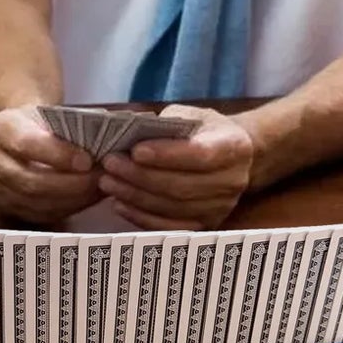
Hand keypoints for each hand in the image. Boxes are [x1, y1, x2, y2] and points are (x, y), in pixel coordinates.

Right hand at [0, 104, 103, 224]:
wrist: (18, 132)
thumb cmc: (41, 121)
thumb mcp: (51, 114)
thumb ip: (72, 128)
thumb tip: (107, 147)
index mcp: (1, 128)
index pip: (28, 144)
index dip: (59, 155)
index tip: (88, 160)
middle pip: (32, 180)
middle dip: (72, 184)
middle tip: (101, 179)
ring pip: (36, 202)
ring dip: (73, 199)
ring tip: (99, 189)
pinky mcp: (6, 206)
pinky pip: (39, 214)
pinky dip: (68, 208)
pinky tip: (87, 198)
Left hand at [98, 106, 253, 229]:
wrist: (228, 156)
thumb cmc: (204, 130)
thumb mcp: (191, 115)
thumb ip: (167, 124)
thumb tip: (129, 133)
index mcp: (234, 146)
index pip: (199, 154)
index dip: (166, 155)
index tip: (135, 151)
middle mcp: (233, 181)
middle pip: (181, 186)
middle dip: (140, 176)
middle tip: (110, 165)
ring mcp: (221, 208)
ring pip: (172, 208)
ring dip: (135, 196)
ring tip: (108, 182)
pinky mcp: (206, 225)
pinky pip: (170, 227)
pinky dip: (141, 217)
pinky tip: (120, 204)